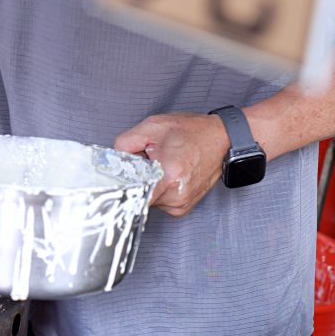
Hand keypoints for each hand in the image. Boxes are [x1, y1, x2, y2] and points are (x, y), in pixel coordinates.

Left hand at [113, 112, 229, 216]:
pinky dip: (158, 188)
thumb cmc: (192, 132)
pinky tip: (168, 173)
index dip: (123, 186)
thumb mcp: (152, 127)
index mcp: (169, 177)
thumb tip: (112, 160)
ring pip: (148, 198)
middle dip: (138, 178)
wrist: (221, 138)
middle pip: (139, 194)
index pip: (134, 197)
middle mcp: (176, 196)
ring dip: (149, 183)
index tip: (119, 179)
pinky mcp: (182, 208)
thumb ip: (125, 143)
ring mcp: (181, 205)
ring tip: (162, 165)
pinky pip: (159, 201)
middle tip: (149, 160)